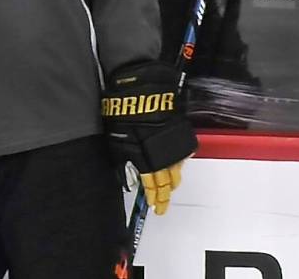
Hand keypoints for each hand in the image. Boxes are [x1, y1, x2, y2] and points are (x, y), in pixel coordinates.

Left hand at [102, 61, 196, 213]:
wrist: (144, 91)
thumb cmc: (124, 113)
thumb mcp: (117, 139)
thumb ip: (124, 159)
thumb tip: (129, 175)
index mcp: (146, 160)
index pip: (152, 185)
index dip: (154, 197)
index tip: (155, 207)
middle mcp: (162, 157)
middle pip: (167, 183)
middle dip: (164, 196)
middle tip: (162, 206)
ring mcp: (173, 146)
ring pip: (176, 171)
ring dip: (172, 182)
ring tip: (169, 189)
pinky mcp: (180, 135)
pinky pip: (181, 156)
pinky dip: (178, 164)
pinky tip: (175, 168)